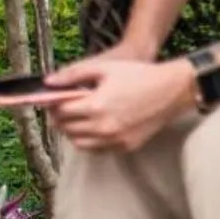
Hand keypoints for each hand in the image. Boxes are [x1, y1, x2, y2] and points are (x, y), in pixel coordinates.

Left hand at [44, 54, 199, 153]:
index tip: (51, 100)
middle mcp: (104, 127)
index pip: (61, 112)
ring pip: (78, 143)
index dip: (52, 105)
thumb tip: (48, 82)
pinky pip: (96, 149)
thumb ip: (72, 75)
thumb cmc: (138, 75)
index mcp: (96, 106)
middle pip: (67, 129)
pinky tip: (91, 126)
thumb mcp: (103, 68)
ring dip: (71, 131)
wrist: (172, 90)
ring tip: (75, 118)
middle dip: (59, 118)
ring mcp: (115, 140)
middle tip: (61, 108)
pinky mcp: (125, 147)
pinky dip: (88, 140)